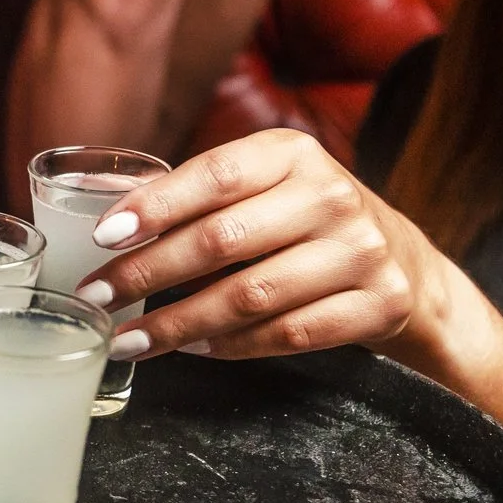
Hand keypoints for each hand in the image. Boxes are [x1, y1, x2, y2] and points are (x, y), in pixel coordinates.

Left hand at [62, 130, 465, 371]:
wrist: (405, 263)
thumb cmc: (306, 220)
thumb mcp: (268, 185)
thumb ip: (202, 194)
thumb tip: (110, 220)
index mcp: (294, 153)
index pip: (216, 174)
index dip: (155, 206)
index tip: (103, 236)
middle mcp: (331, 196)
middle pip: (223, 240)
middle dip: (148, 273)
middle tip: (97, 297)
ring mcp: (360, 252)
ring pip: (250, 295)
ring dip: (177, 323)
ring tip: (130, 339)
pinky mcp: (379, 304)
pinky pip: (288, 334)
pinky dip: (231, 346)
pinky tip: (190, 348)